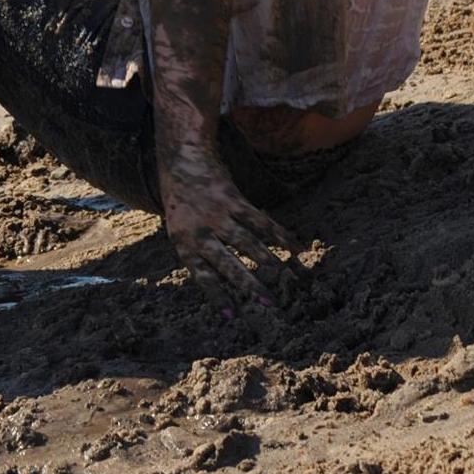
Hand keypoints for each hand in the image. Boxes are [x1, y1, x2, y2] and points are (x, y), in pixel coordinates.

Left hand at [159, 153, 298, 313]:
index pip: (202, 276)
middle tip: (268, 303)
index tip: (232, 316)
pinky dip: (278, 234)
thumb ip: (199, 249)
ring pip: (246, 242)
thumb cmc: (181, 198)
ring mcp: (216, 214)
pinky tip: (294, 246)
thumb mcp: (179, 227)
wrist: (181, 157)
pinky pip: (259, 220)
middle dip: (248, 285)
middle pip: (226, 264)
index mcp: (184, 243)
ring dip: (266, 259)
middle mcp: (199, 231)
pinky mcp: (232, 198)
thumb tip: (225, 280)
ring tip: (284, 275)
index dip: (217, 295)